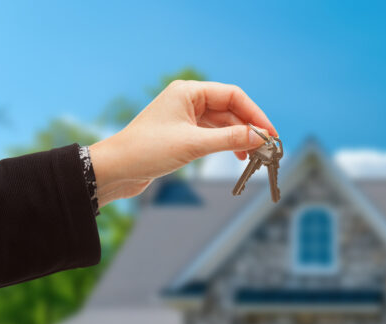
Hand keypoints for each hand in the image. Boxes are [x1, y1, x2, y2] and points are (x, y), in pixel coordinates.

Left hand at [88, 80, 275, 206]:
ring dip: (240, 138)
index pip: (233, 96)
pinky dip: (228, 144)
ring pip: (224, 123)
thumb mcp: (193, 144)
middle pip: (231, 109)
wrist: (116, 169)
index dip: (255, 114)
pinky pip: (214, 134)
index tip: (270, 133)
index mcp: (188, 91)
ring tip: (254, 155)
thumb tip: (259, 137)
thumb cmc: (147, 150)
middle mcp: (188, 100)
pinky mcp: (184, 134)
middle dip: (250, 127)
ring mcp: (186, 117)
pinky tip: (238, 156)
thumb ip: (229, 139)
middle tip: (268, 147)